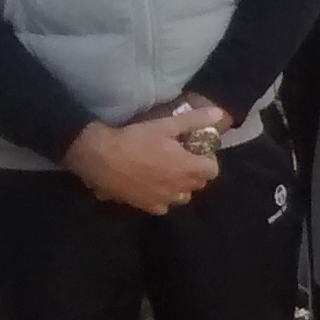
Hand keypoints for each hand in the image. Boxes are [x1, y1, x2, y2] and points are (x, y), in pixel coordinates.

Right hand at [65, 108, 225, 214]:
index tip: (198, 151)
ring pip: (181, 197)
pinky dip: (162, 198)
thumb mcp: (166, 125)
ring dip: (180, 187)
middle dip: (195, 172)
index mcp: (188, 168)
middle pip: (198, 184)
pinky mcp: (145, 206)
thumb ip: (194, 120)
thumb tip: (219, 113)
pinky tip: (152, 186)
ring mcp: (162, 200)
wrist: (100, 158)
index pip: (213, 171)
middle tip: (183, 158)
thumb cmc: (136, 139)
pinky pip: (162, 206)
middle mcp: (179, 188)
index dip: (208, 160)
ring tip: (168, 173)